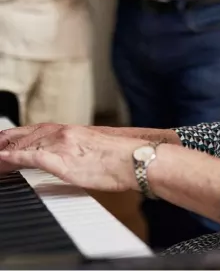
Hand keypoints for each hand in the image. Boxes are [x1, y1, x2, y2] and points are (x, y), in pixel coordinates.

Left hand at [0, 124, 142, 191]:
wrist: (136, 160)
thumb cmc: (124, 158)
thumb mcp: (98, 147)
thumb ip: (82, 148)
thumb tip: (77, 156)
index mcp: (75, 131)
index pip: (40, 129)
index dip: (21, 134)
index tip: (8, 138)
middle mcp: (66, 133)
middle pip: (29, 134)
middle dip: (8, 138)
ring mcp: (63, 146)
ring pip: (26, 144)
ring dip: (6, 149)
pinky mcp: (63, 161)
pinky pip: (32, 157)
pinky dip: (15, 157)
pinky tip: (3, 159)